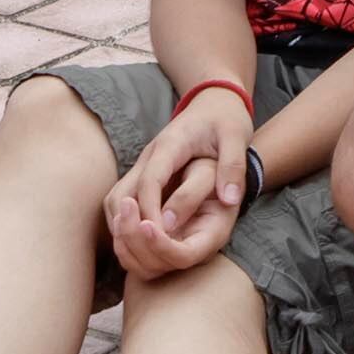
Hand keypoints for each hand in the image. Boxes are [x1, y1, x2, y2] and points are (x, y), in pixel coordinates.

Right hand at [101, 88, 247, 278]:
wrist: (214, 100)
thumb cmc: (226, 119)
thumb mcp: (236, 136)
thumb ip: (233, 166)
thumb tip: (228, 200)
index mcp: (170, 145)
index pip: (150, 182)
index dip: (150, 212)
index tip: (159, 236)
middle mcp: (150, 155)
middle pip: (123, 194)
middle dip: (129, 225)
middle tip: (144, 253)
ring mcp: (144, 164)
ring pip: (116, 199)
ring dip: (122, 226)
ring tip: (139, 253)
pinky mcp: (144, 172)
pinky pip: (123, 200)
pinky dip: (124, 221)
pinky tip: (140, 241)